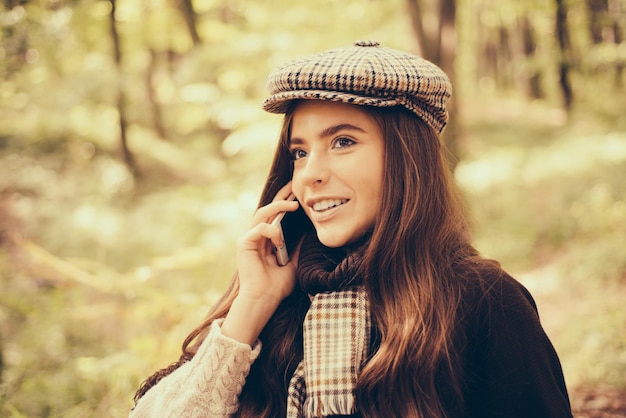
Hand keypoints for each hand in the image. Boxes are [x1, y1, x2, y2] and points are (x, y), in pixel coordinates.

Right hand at [222, 183, 299, 344]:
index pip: (277, 215)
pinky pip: (259, 228)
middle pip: (269, 209)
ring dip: (278, 207)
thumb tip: (311, 233)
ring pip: (262, 213)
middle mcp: (258, 236)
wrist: (265, 300)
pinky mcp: (244, 243)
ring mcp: (250, 239)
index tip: (299, 192)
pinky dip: (272, 231)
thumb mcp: (294, 263)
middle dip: (282, 196)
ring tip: (293, 205)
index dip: (286, 201)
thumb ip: (299, 248)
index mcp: (268, 239)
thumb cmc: (277, 286)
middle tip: (295, 185)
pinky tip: (279, 240)